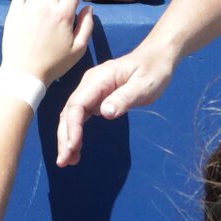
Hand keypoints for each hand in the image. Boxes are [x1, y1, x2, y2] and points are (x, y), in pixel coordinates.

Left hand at [0, 0, 94, 85]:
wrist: (25, 74)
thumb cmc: (54, 64)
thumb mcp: (79, 49)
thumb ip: (87, 25)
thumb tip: (88, 7)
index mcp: (63, 14)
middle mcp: (45, 6)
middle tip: (62, 3)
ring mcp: (28, 8)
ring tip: (47, 1)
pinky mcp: (14, 12)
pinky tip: (32, 3)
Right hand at [55, 42, 174, 166]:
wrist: (156, 58)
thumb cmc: (153, 70)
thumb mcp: (144, 84)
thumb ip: (125, 97)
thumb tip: (105, 113)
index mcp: (99, 79)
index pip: (77, 104)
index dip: (73, 126)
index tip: (73, 146)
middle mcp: (90, 84)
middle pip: (69, 112)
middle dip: (64, 136)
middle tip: (64, 161)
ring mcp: (91, 91)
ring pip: (72, 116)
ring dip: (67, 137)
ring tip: (67, 161)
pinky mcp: (95, 98)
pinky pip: (80, 116)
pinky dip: (76, 133)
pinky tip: (76, 148)